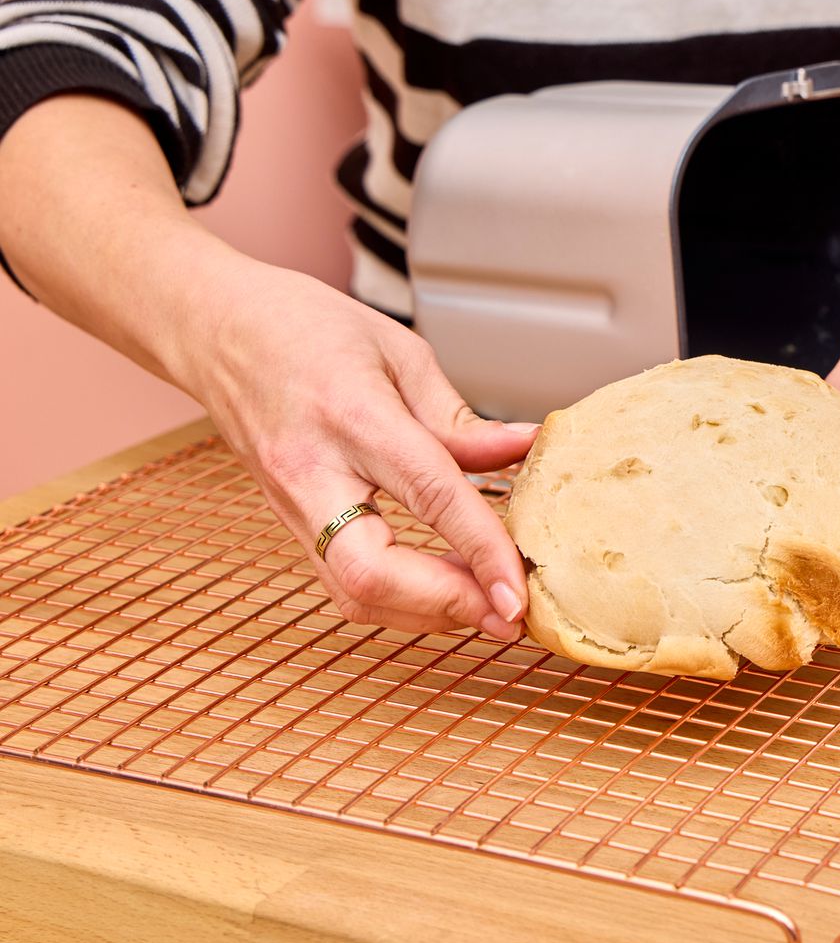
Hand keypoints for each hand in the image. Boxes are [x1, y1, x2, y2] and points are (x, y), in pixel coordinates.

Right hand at [188, 258, 535, 638]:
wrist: (213, 326)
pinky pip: (343, 583)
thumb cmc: (303, 326)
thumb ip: (459, 418)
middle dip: (448, 606)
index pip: (430, 496)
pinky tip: (445, 590)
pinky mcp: (288, 523)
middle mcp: (312, 472)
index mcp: (352, 415)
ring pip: (355, 593)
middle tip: (508, 616)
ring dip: (428, 614)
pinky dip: (400, 601)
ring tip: (487, 606)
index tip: (520, 593)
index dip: (482, 552)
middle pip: (372, 573)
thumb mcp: (399, 352)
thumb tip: (522, 450)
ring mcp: (291, 505)